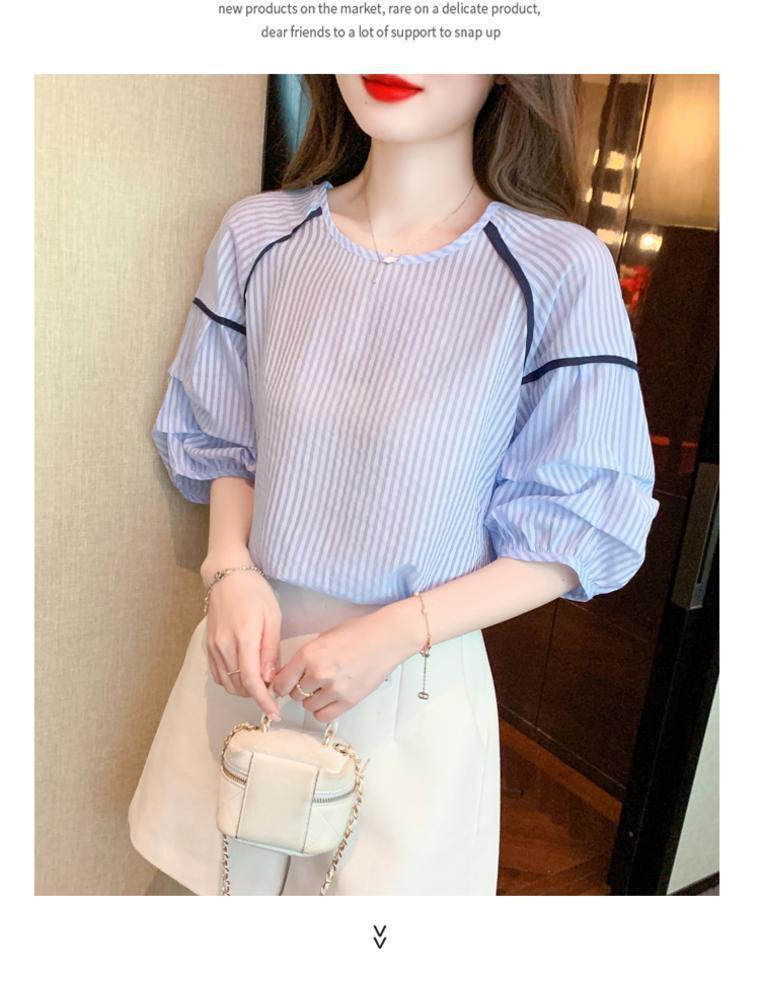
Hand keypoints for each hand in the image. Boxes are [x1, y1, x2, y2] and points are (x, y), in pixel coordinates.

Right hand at [203, 567, 281, 719]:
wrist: (226, 575)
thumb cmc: (255, 593)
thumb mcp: (272, 617)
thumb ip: (270, 650)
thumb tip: (270, 679)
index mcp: (244, 638)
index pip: (252, 681)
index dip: (264, 701)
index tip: (274, 713)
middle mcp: (224, 646)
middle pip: (239, 686)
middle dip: (257, 694)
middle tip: (274, 687)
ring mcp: (213, 647)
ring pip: (228, 683)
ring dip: (245, 689)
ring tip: (260, 679)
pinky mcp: (207, 646)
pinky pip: (218, 675)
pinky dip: (232, 681)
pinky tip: (244, 673)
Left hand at [271, 602, 420, 723]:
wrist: (386, 638)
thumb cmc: (358, 633)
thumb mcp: (324, 638)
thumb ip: (306, 657)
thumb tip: (291, 674)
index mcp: (309, 654)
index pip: (282, 681)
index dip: (281, 685)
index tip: (285, 686)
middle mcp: (319, 672)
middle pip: (294, 695)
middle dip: (300, 690)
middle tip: (312, 682)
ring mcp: (334, 688)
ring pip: (308, 706)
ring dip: (312, 700)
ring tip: (325, 688)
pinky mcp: (349, 700)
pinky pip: (324, 715)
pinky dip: (323, 710)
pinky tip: (331, 698)